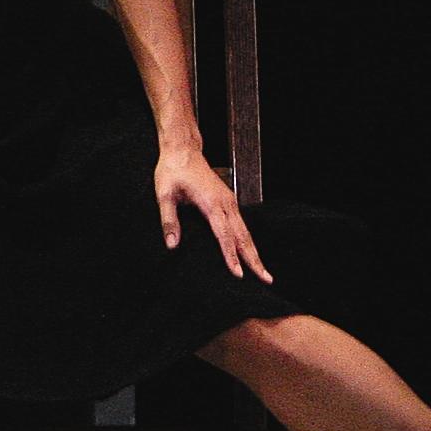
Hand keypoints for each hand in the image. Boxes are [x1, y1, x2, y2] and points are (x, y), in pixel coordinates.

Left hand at [153, 148, 271, 281]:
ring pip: (245, 231)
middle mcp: (225, 203)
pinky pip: (241, 224)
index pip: (224, 235)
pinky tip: (250, 253)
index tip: (238, 274)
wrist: (183, 151)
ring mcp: (229, 202)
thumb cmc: (173, 171)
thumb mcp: (164, 194)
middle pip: (243, 236)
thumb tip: (172, 244)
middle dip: (254, 259)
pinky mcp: (228, 201)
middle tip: (266, 279)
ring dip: (254, 252)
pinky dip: (248, 241)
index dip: (231, 255)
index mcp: (211, 203)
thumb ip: (168, 220)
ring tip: (263, 272)